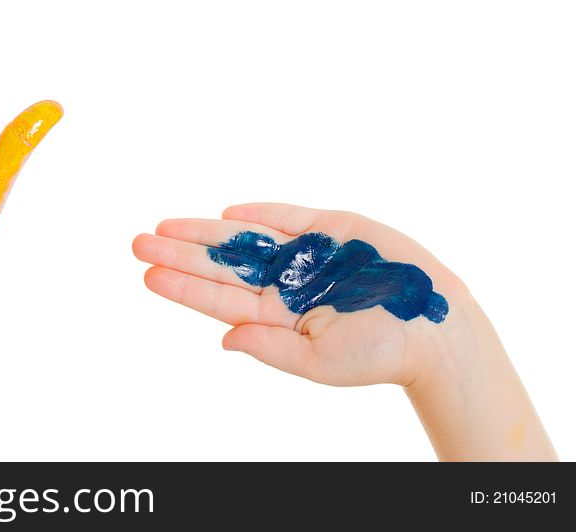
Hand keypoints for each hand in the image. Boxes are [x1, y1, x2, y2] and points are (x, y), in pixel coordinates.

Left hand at [133, 202, 474, 386]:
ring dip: (206, 232)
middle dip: (180, 254)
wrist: (438, 327)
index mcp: (277, 317)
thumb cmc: (381, 353)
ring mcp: (306, 255)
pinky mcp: (333, 228)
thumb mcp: (320, 362)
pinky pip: (289, 218)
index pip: (219, 300)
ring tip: (165, 227)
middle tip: (137, 243)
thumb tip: (223, 340)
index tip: (147, 275)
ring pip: (246, 239)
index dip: (184, 287)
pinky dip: (261, 214)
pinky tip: (228, 213)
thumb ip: (271, 349)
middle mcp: (284, 284)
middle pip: (222, 265)